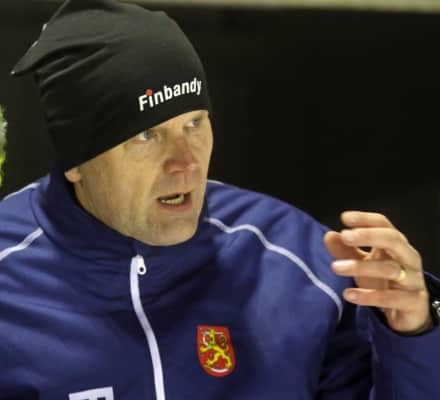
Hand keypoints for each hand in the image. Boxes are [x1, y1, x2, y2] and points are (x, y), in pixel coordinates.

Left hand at [324, 211, 431, 334]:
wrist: (408, 314)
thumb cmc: (384, 282)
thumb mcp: (362, 263)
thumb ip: (345, 249)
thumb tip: (329, 235)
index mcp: (395, 244)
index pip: (383, 224)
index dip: (365, 219)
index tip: (344, 218)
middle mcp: (408, 258)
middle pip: (392, 239)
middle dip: (368, 235)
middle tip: (345, 236)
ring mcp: (413, 280)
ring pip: (390, 269)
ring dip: (361, 267)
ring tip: (336, 267)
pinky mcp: (413, 302)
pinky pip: (391, 298)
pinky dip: (368, 296)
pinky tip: (348, 294)